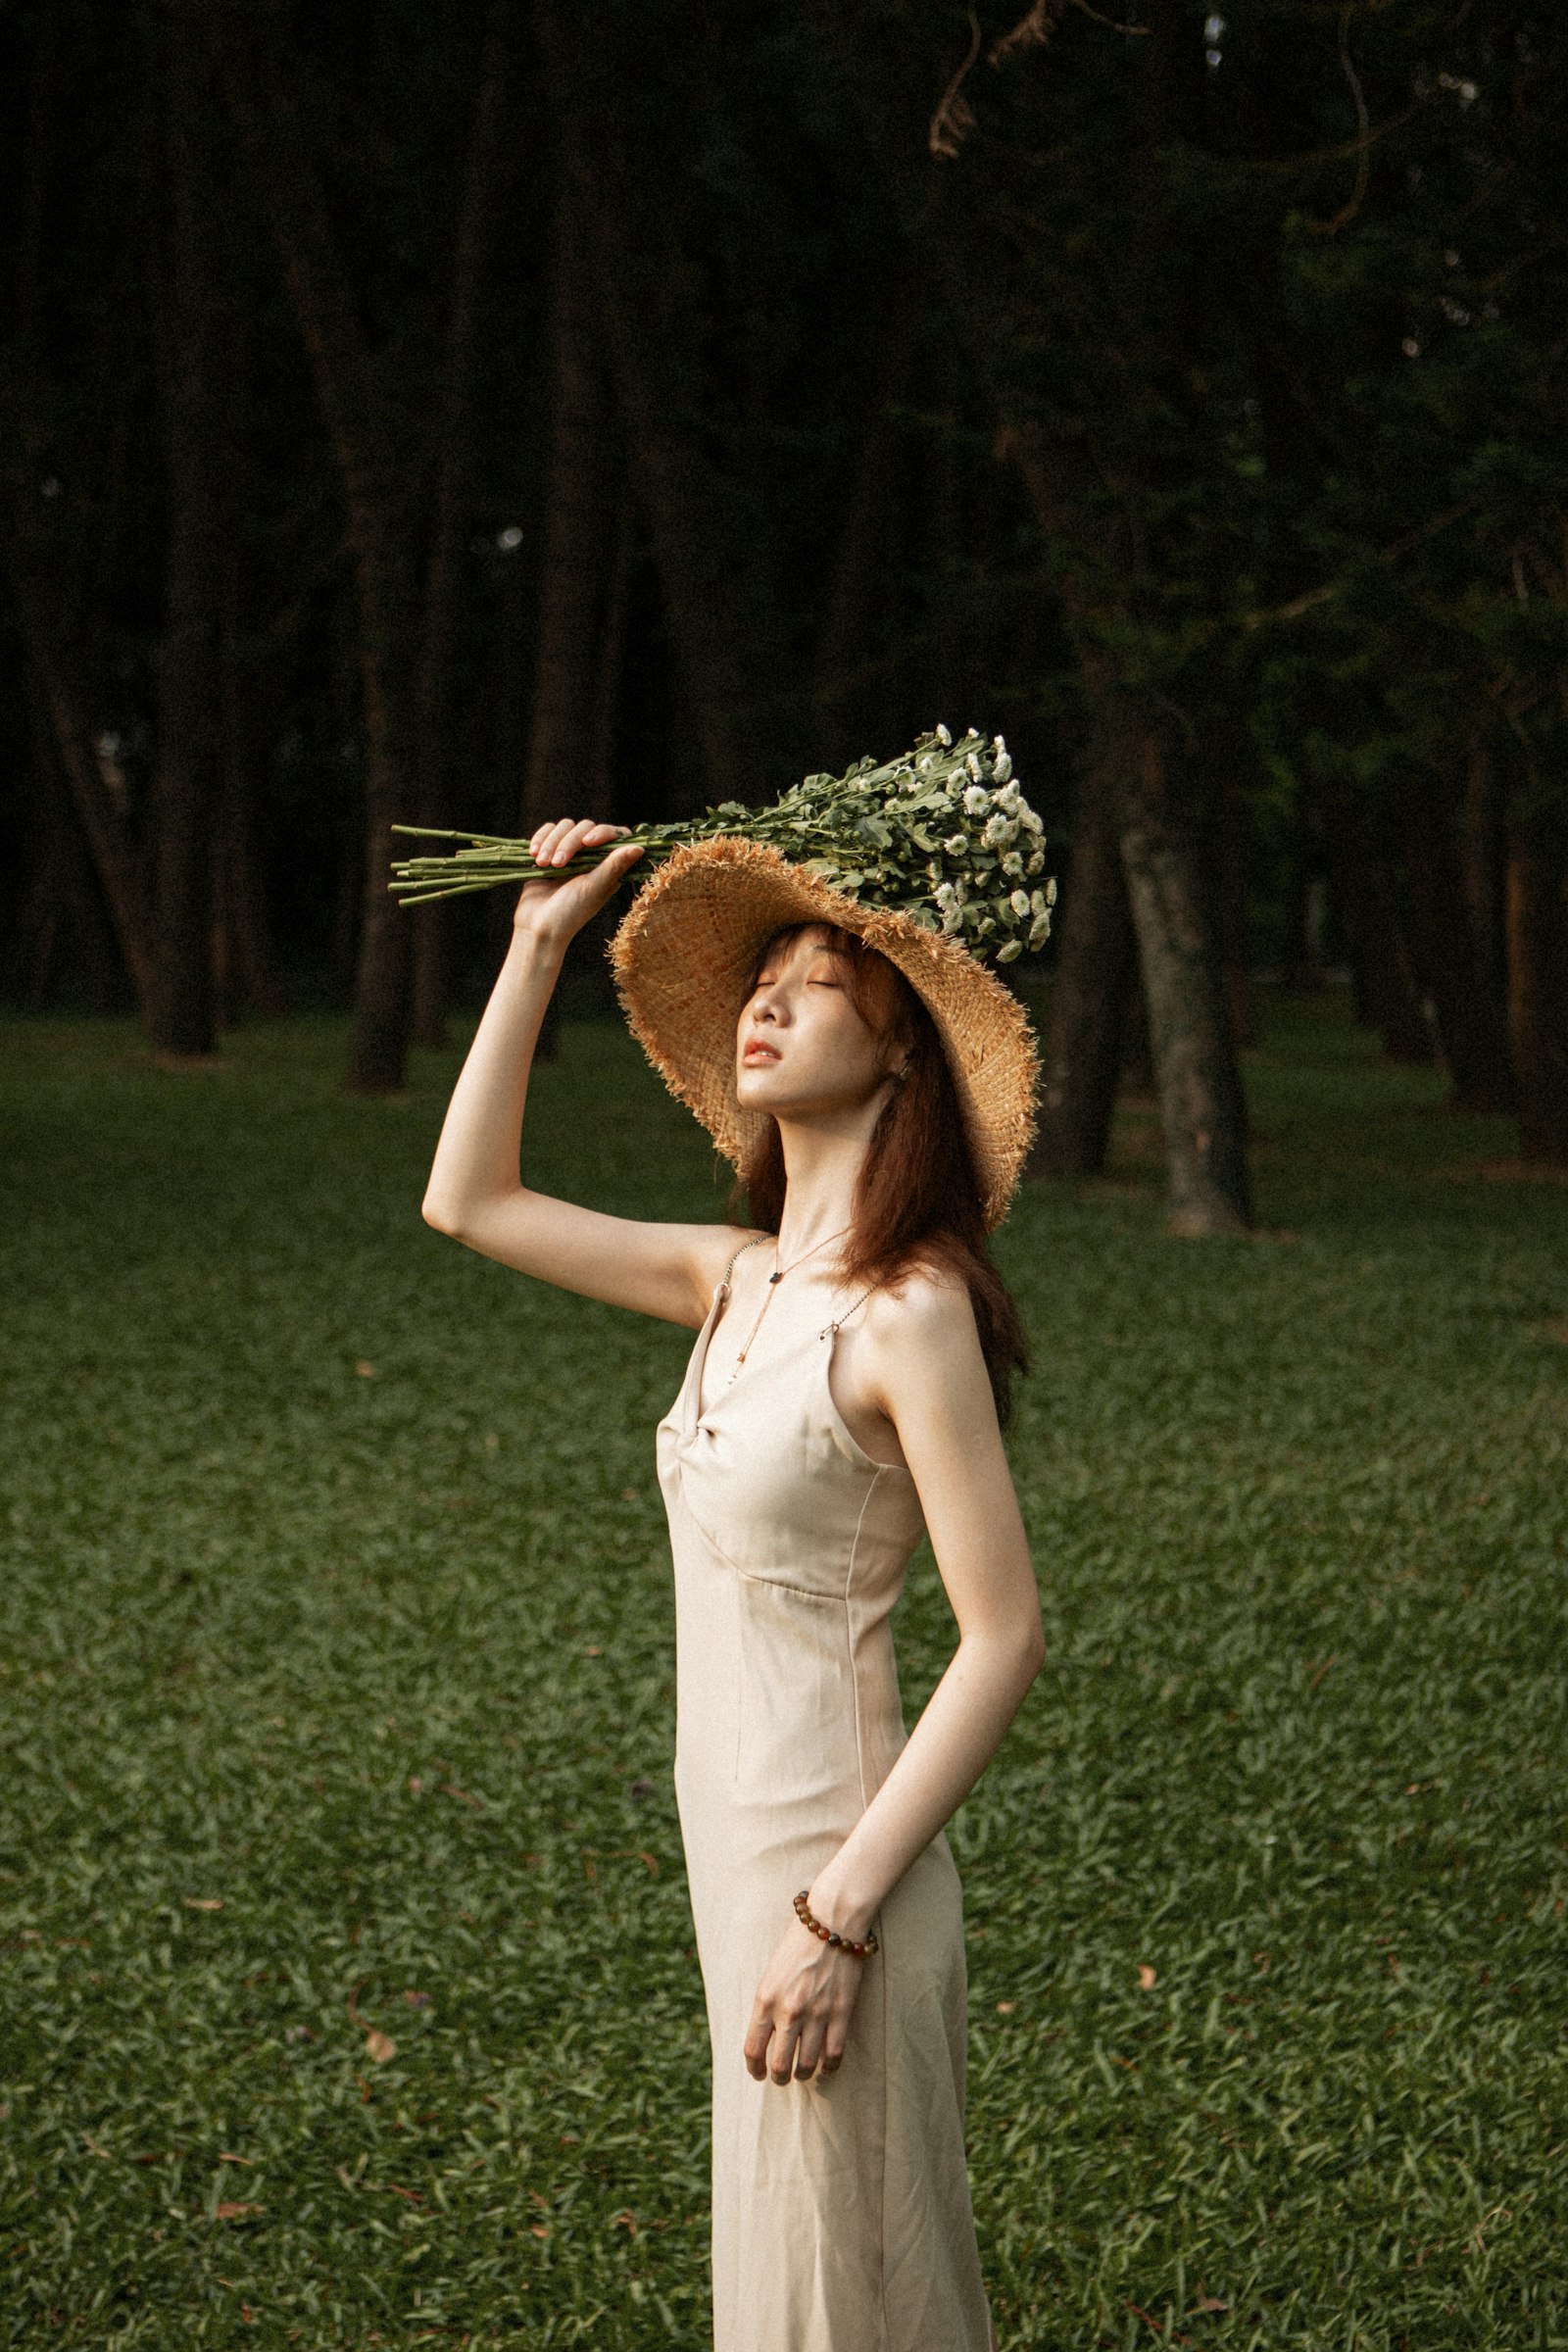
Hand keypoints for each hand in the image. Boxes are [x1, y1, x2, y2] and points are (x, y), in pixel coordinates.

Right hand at [512, 819, 642, 949]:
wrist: (537, 927)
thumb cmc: (569, 913)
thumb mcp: (593, 889)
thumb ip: (613, 866)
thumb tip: (641, 847)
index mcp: (608, 867)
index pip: (614, 835)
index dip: (604, 833)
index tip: (588, 842)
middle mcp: (591, 858)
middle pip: (585, 827)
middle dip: (569, 843)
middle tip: (558, 864)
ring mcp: (570, 853)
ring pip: (565, 827)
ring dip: (551, 842)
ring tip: (543, 864)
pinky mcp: (549, 852)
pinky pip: (547, 832)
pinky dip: (540, 839)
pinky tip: (534, 855)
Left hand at [743, 1919, 865, 2084]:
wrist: (831, 1923)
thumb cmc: (798, 1945)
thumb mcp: (771, 1974)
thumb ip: (767, 2006)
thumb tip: (767, 2037)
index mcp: (765, 2000)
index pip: (753, 2049)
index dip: (754, 2068)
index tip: (758, 2073)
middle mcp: (788, 2012)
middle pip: (780, 2066)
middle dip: (779, 2077)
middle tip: (782, 2077)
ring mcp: (816, 2014)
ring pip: (806, 2066)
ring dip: (803, 2074)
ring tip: (803, 2071)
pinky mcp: (840, 2013)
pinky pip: (834, 2055)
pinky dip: (829, 2067)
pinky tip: (826, 2067)